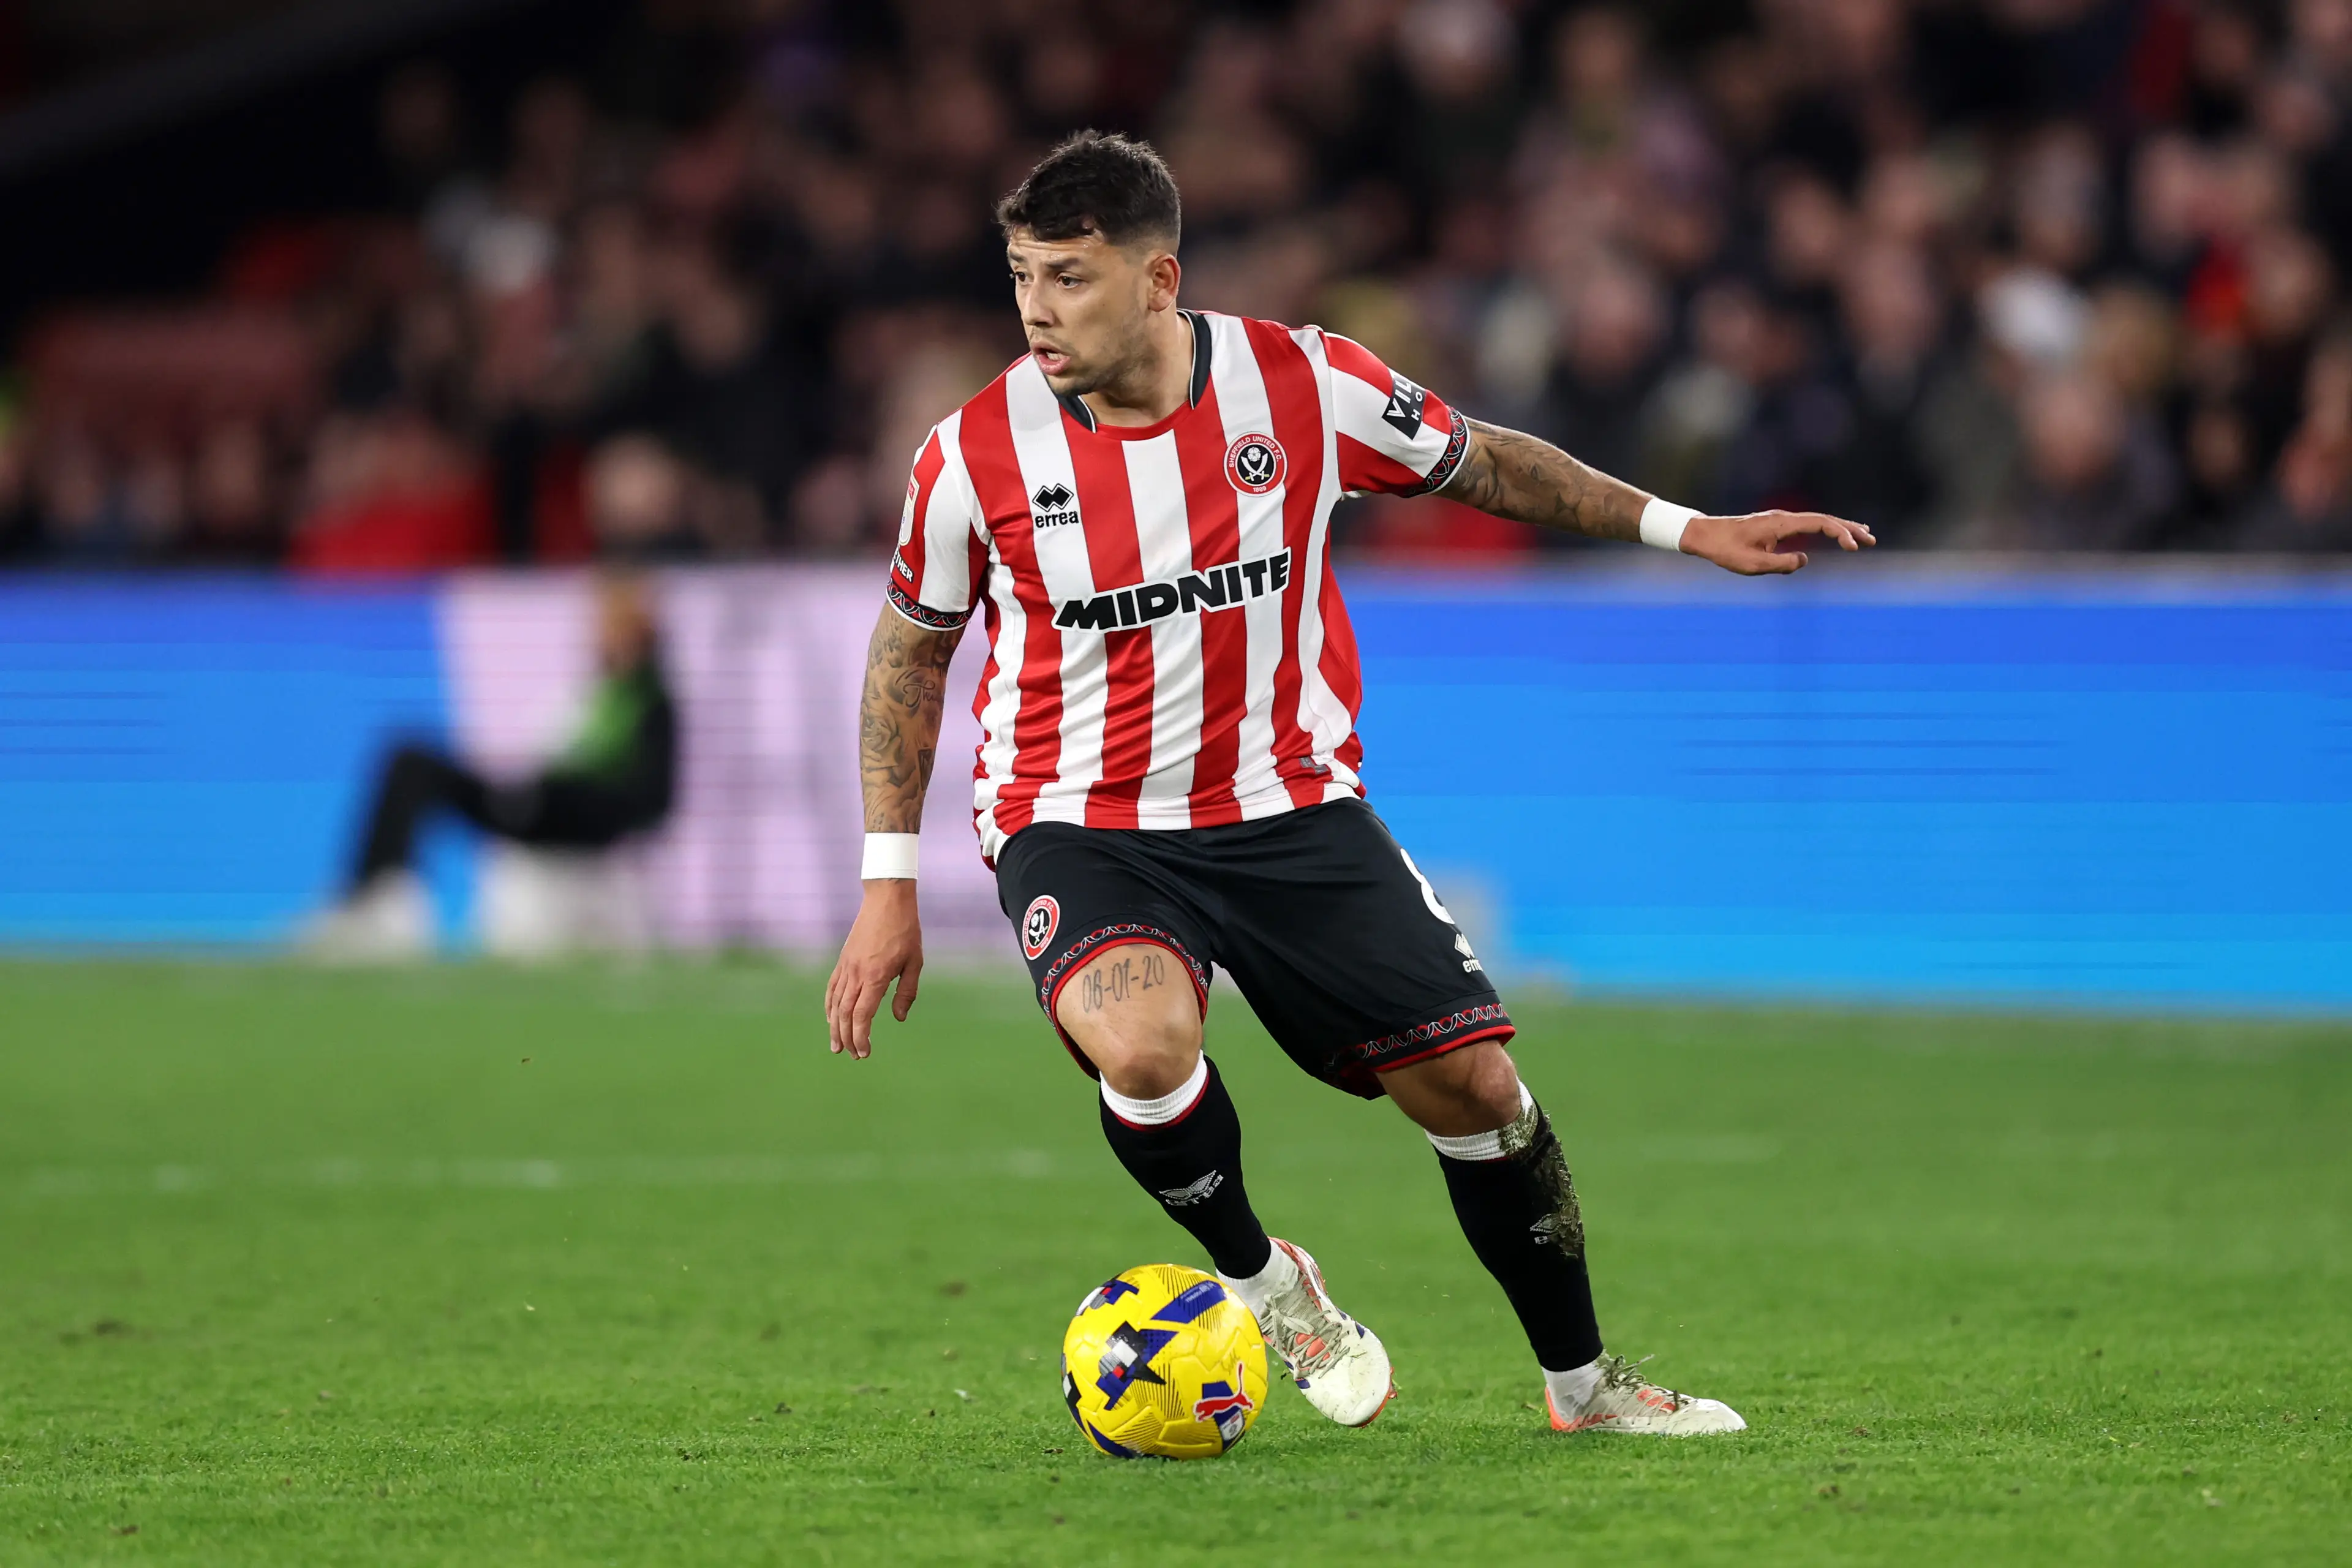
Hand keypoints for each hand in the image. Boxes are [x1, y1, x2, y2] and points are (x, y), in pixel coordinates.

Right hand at [824, 881, 922, 1058]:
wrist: (887, 900)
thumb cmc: (905, 931)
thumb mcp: (915, 962)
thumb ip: (906, 992)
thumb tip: (899, 1019)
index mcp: (875, 976)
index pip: (862, 1015)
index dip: (861, 1037)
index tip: (864, 1052)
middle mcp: (856, 974)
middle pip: (845, 1014)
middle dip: (847, 1038)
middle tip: (853, 1056)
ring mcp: (847, 966)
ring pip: (835, 1003)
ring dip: (835, 1027)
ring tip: (836, 1046)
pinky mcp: (843, 960)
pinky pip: (832, 988)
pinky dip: (830, 1006)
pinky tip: (831, 1018)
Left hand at [1681, 510, 1875, 574]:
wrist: (1706, 535)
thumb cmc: (1726, 550)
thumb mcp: (1751, 564)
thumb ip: (1780, 564)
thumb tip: (1804, 561)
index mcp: (1781, 524)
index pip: (1820, 524)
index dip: (1841, 533)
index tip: (1853, 547)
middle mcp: (1784, 517)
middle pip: (1824, 519)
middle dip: (1849, 529)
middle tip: (1871, 540)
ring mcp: (1781, 520)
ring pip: (1818, 520)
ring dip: (1841, 527)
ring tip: (1863, 535)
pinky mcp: (1777, 525)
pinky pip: (1807, 524)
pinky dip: (1825, 528)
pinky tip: (1834, 534)